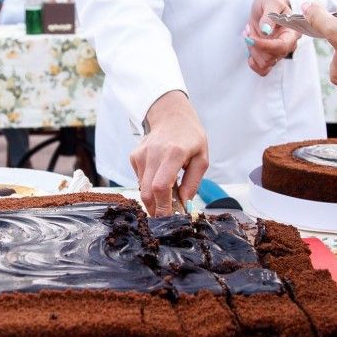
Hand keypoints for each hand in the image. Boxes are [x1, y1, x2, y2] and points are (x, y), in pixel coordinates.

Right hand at [129, 90, 207, 216]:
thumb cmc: (190, 138)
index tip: (168, 220)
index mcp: (174, 153)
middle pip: (147, 192)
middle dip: (155, 210)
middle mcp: (154, 153)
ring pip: (142, 188)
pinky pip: (139, 180)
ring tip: (168, 194)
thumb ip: (192, 183)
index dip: (162, 207)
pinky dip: (149, 185)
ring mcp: (141, 154)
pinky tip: (159, 176)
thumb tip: (184, 205)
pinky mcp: (134, 156)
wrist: (172, 116)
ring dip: (154, 198)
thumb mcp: (202, 159)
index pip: (160, 187)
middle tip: (167, 217)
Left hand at [245, 0, 299, 75]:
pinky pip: (263, 70)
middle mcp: (289, 45)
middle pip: (271, 58)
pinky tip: (250, 49)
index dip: (264, 45)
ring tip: (250, 34)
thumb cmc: (271, 2)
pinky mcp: (271, 57)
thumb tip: (265, 31)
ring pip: (264, 64)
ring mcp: (280, 53)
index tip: (250, 36)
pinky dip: (253, 63)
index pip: (281, 47)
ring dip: (252, 50)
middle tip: (249, 30)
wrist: (267, 6)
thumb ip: (269, 15)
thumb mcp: (270, 2)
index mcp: (293, 32)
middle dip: (255, 46)